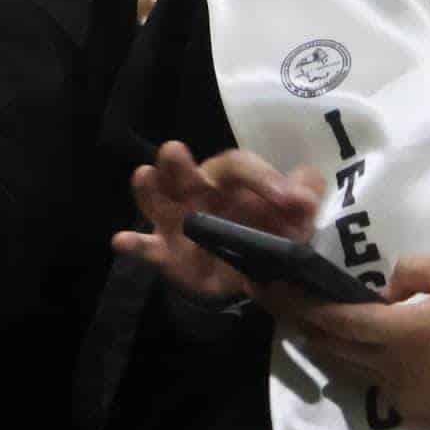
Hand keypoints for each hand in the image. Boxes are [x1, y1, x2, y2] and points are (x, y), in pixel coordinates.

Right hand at [112, 139, 323, 307]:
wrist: (253, 277)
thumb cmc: (268, 231)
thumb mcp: (296, 214)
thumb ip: (305, 196)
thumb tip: (304, 196)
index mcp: (229, 178)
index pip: (239, 167)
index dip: (263, 179)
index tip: (290, 202)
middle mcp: (196, 191)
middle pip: (183, 171)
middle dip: (177, 162)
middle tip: (175, 152)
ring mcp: (177, 222)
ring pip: (156, 199)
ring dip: (149, 188)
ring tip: (144, 177)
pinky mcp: (167, 252)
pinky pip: (147, 247)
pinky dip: (134, 244)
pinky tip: (123, 241)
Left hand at [271, 256, 429, 429]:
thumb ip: (417, 270)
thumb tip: (384, 287)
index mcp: (402, 333)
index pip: (334, 319)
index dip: (296, 304)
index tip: (269, 288)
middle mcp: (390, 368)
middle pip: (329, 346)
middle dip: (299, 322)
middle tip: (276, 300)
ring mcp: (398, 395)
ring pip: (345, 368)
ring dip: (323, 345)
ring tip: (305, 321)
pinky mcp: (410, 414)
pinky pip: (371, 384)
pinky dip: (356, 365)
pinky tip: (355, 348)